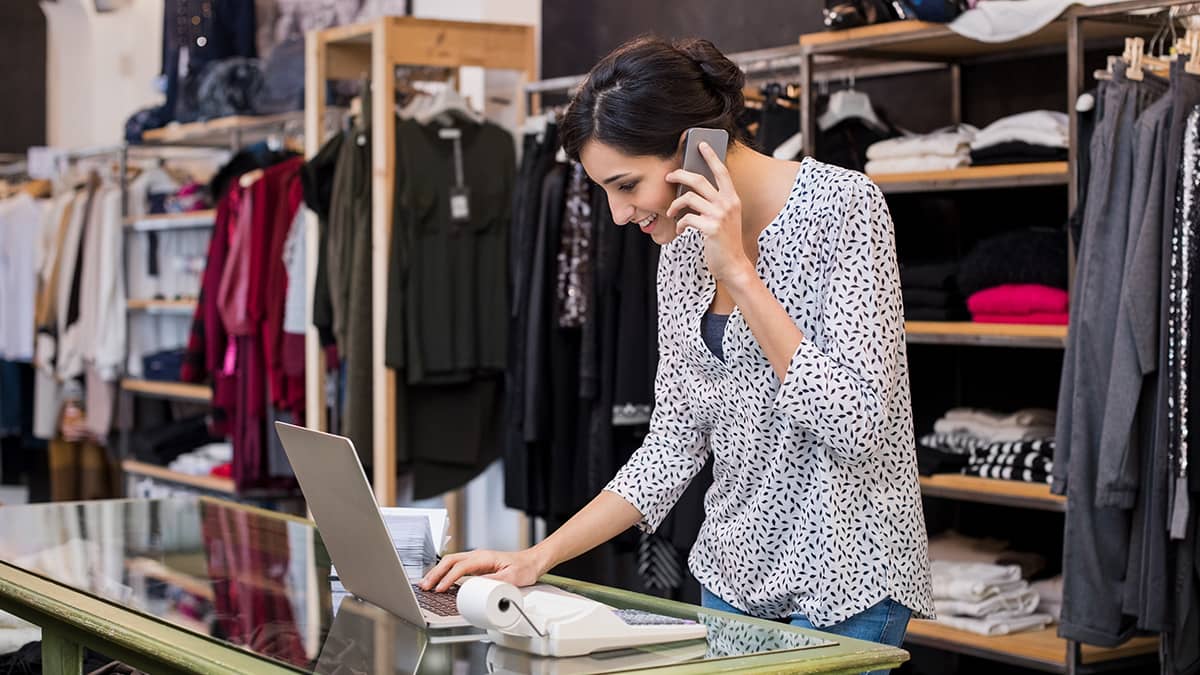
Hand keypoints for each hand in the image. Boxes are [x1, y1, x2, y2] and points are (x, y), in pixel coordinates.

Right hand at [418, 547, 548, 592]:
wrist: (532, 562)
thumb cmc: (524, 568)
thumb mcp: (511, 578)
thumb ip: (493, 582)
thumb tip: (476, 588)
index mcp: (484, 557)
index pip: (460, 567)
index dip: (448, 578)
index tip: (441, 588)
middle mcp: (478, 556)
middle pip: (450, 561)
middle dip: (435, 573)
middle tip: (425, 585)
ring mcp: (476, 560)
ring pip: (451, 563)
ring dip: (438, 572)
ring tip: (427, 584)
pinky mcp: (477, 566)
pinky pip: (457, 567)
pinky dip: (445, 573)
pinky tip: (440, 581)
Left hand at [666, 142, 753, 282]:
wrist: (733, 264)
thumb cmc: (725, 240)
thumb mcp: (725, 217)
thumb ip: (714, 202)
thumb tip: (691, 188)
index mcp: (733, 198)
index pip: (721, 171)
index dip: (711, 156)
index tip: (701, 144)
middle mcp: (728, 203)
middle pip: (698, 180)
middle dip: (679, 175)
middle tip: (669, 177)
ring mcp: (720, 215)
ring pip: (688, 198)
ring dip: (674, 205)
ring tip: (671, 213)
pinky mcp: (711, 228)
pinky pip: (687, 219)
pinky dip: (680, 224)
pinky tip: (680, 230)